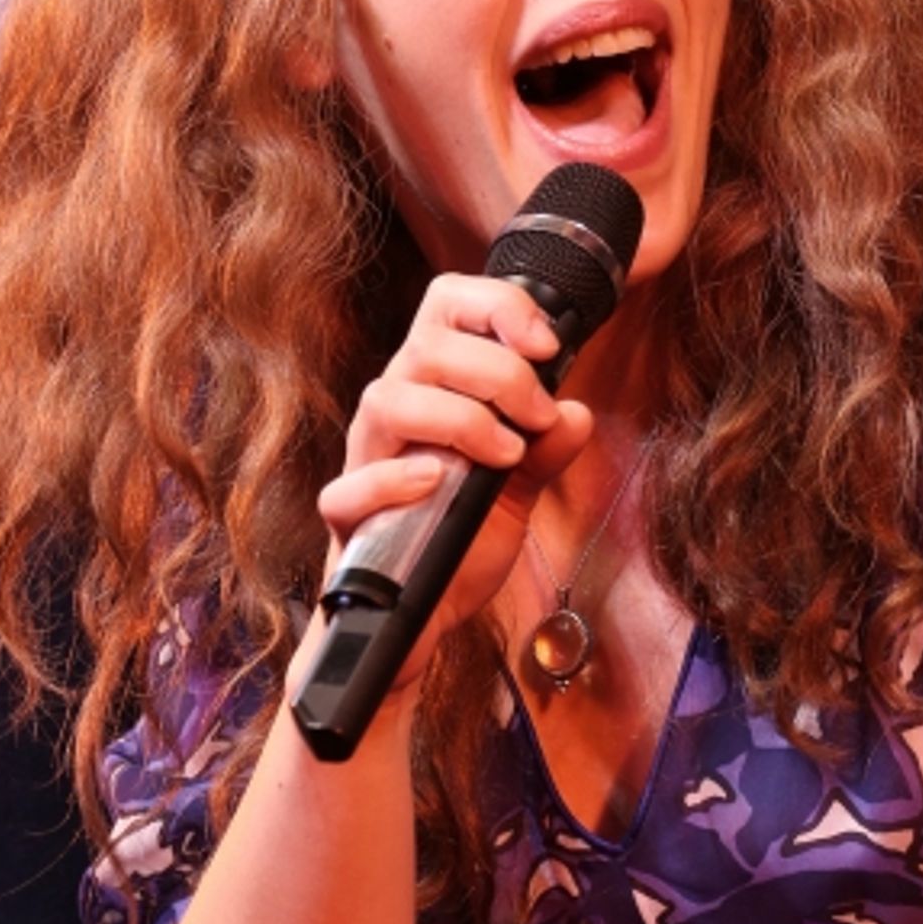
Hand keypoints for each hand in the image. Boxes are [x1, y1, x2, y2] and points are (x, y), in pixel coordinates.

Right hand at [316, 273, 592, 656]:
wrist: (425, 617)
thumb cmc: (461, 538)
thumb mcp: (519, 489)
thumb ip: (547, 449)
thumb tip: (575, 412)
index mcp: (436, 385)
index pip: (448, 306)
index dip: (498, 307)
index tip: (548, 345)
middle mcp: (395, 410)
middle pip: (426, 346)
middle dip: (499, 372)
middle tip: (537, 417)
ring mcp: (366, 460)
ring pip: (387, 400)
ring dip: (460, 418)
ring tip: (505, 454)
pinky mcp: (347, 516)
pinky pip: (351, 486)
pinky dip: (396, 478)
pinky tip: (438, 482)